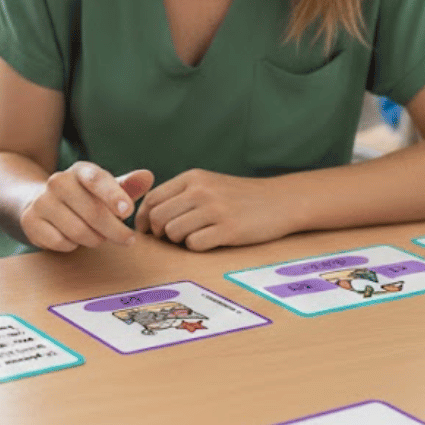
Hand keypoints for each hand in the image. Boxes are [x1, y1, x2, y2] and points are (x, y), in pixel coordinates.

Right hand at [20, 162, 153, 251]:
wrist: (39, 201)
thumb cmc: (83, 197)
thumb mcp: (105, 189)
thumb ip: (128, 185)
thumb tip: (148, 176)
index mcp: (80, 170)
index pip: (97, 179)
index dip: (113, 195)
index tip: (127, 211)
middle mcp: (58, 182)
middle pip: (92, 212)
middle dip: (114, 230)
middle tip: (128, 239)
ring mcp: (42, 201)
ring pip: (78, 231)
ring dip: (95, 239)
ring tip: (98, 236)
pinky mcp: (31, 222)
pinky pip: (61, 242)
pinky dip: (73, 245)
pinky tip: (74, 238)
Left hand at [135, 169, 293, 250]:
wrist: (281, 200)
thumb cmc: (241, 196)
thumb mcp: (209, 183)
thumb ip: (181, 194)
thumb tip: (148, 215)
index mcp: (193, 178)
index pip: (152, 199)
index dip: (143, 218)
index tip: (146, 230)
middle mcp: (200, 191)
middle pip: (158, 218)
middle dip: (160, 233)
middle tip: (173, 237)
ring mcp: (214, 209)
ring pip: (173, 232)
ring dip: (179, 240)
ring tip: (196, 236)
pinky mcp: (228, 230)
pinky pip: (194, 245)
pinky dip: (197, 247)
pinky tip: (210, 241)